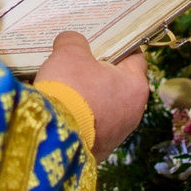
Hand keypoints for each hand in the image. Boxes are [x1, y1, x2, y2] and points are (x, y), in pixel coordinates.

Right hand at [36, 31, 150, 158]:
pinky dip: (81, 115)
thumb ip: (74, 41)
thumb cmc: (70, 89)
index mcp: (136, 85)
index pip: (135, 57)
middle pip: (119, 82)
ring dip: (90, 95)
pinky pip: (92, 124)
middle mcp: (134, 111)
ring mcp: (118, 134)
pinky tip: (63, 109)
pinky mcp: (101, 149)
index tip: (102, 41)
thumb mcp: (70, 53)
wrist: (54, 138)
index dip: (118, 45)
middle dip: (100, 72)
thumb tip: (71, 41)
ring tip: (66, 86)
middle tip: (79, 62)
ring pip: (105, 105)